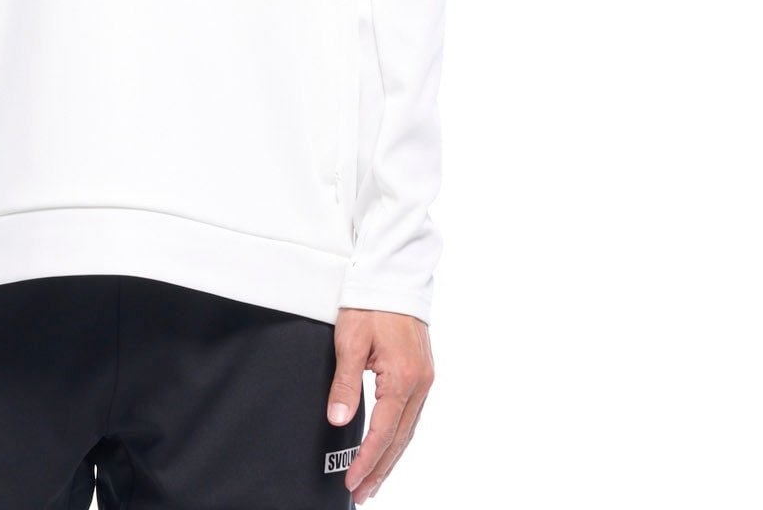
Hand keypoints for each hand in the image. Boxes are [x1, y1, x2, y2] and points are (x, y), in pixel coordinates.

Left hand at [328, 308, 433, 502]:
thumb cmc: (369, 303)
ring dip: (391, 457)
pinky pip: (412, 415)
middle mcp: (421, 384)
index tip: (351, 480)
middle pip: (400, 439)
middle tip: (362, 493)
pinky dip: (400, 437)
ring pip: (409, 430)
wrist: (393, 275)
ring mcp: (425, 379)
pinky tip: (389, 448)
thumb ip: (344, 384)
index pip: (383, 432)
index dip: (366, 460)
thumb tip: (337, 420)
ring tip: (373, 481)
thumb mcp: (349, 341)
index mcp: (403, 378)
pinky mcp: (423, 373)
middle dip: (380, 469)